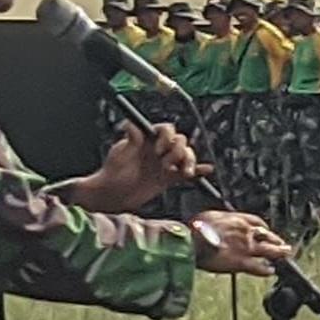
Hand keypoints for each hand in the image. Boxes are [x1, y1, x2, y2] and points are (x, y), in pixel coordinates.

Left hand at [77, 123, 202, 212]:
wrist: (112, 195)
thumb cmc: (112, 172)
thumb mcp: (119, 154)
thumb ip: (130, 140)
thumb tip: (131, 124)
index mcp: (149, 139)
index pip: (167, 130)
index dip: (167, 137)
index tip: (158, 150)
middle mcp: (160, 149)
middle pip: (180, 142)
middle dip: (177, 152)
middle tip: (165, 165)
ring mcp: (166, 163)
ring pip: (186, 156)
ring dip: (189, 162)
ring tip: (184, 173)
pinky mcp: (170, 178)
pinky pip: (187, 173)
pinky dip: (198, 171)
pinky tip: (207, 170)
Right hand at [193, 212, 292, 275]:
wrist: (193, 241)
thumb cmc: (196, 228)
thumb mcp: (210, 216)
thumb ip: (221, 220)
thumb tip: (219, 223)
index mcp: (237, 219)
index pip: (257, 221)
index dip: (264, 227)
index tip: (266, 230)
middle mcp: (246, 232)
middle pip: (267, 235)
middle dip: (276, 239)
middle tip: (283, 243)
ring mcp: (246, 248)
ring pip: (269, 250)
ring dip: (279, 253)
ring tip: (285, 255)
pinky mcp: (241, 263)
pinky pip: (258, 267)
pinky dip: (266, 270)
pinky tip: (271, 271)